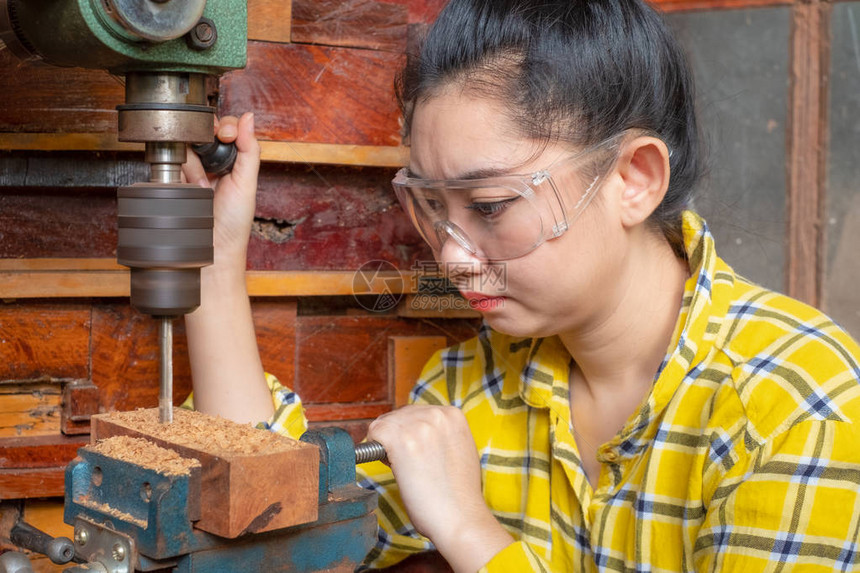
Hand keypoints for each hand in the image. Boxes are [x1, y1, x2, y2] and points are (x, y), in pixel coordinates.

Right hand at [183, 112, 259, 272]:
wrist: (213, 249)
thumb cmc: (235, 223)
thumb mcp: (247, 183)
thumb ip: (249, 149)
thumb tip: (248, 117)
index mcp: (234, 161)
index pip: (227, 128)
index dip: (224, 126)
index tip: (225, 135)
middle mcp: (213, 163)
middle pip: (203, 131)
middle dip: (206, 142)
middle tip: (212, 158)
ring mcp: (192, 170)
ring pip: (186, 145)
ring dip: (194, 163)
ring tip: (203, 185)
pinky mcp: (174, 178)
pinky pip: (171, 161)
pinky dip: (181, 171)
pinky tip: (191, 186)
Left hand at [367, 406, 512, 570]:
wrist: (461, 517)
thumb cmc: (458, 494)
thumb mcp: (458, 449)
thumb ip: (440, 434)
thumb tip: (417, 434)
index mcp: (453, 414)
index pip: (415, 413)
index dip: (409, 434)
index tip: (415, 453)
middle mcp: (437, 413)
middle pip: (398, 416)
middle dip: (396, 438)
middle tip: (409, 465)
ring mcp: (419, 425)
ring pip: (384, 424)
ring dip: (386, 445)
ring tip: (405, 469)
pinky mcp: (401, 440)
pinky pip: (374, 434)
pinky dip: (375, 451)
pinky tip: (393, 467)